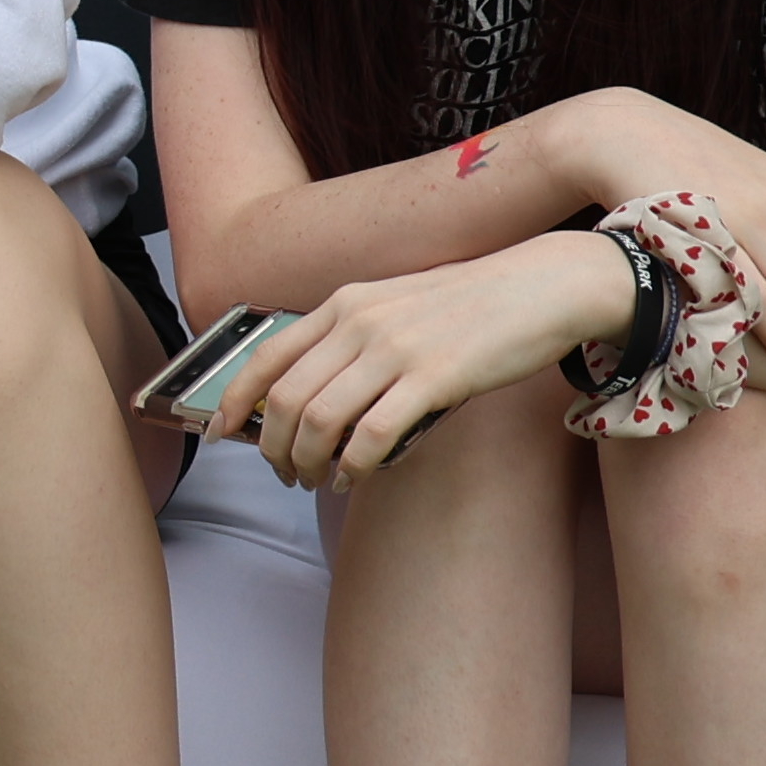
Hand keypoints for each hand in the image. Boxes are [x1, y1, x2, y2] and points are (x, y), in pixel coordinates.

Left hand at [234, 232, 634, 486]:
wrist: (544, 286)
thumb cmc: (474, 305)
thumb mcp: (396, 307)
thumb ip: (354, 340)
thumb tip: (316, 395)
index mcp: (344, 303)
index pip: (266, 357)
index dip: (235, 401)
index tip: (222, 432)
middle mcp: (358, 322)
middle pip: (283, 398)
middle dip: (273, 447)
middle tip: (284, 474)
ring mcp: (394, 348)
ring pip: (318, 420)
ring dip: (307, 462)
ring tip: (315, 480)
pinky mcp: (433, 377)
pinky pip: (371, 434)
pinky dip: (354, 465)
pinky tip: (355, 477)